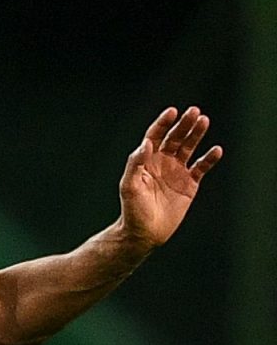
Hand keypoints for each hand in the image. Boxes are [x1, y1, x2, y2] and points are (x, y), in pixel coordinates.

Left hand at [117, 106, 221, 250]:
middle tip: (194, 112)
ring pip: (189, 148)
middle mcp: (163, 163)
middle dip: (184, 124)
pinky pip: (201, 167)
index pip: (155, 136)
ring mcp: (177, 172)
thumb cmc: (132, 210)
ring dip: (197, 134)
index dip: (163, 123)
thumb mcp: (129, 186)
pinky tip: (216, 150)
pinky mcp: (189, 184)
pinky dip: (209, 158)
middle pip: (175, 138)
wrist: (144, 232)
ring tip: (204, 121)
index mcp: (147, 161)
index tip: (172, 111)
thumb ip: (135, 164)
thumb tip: (146, 143)